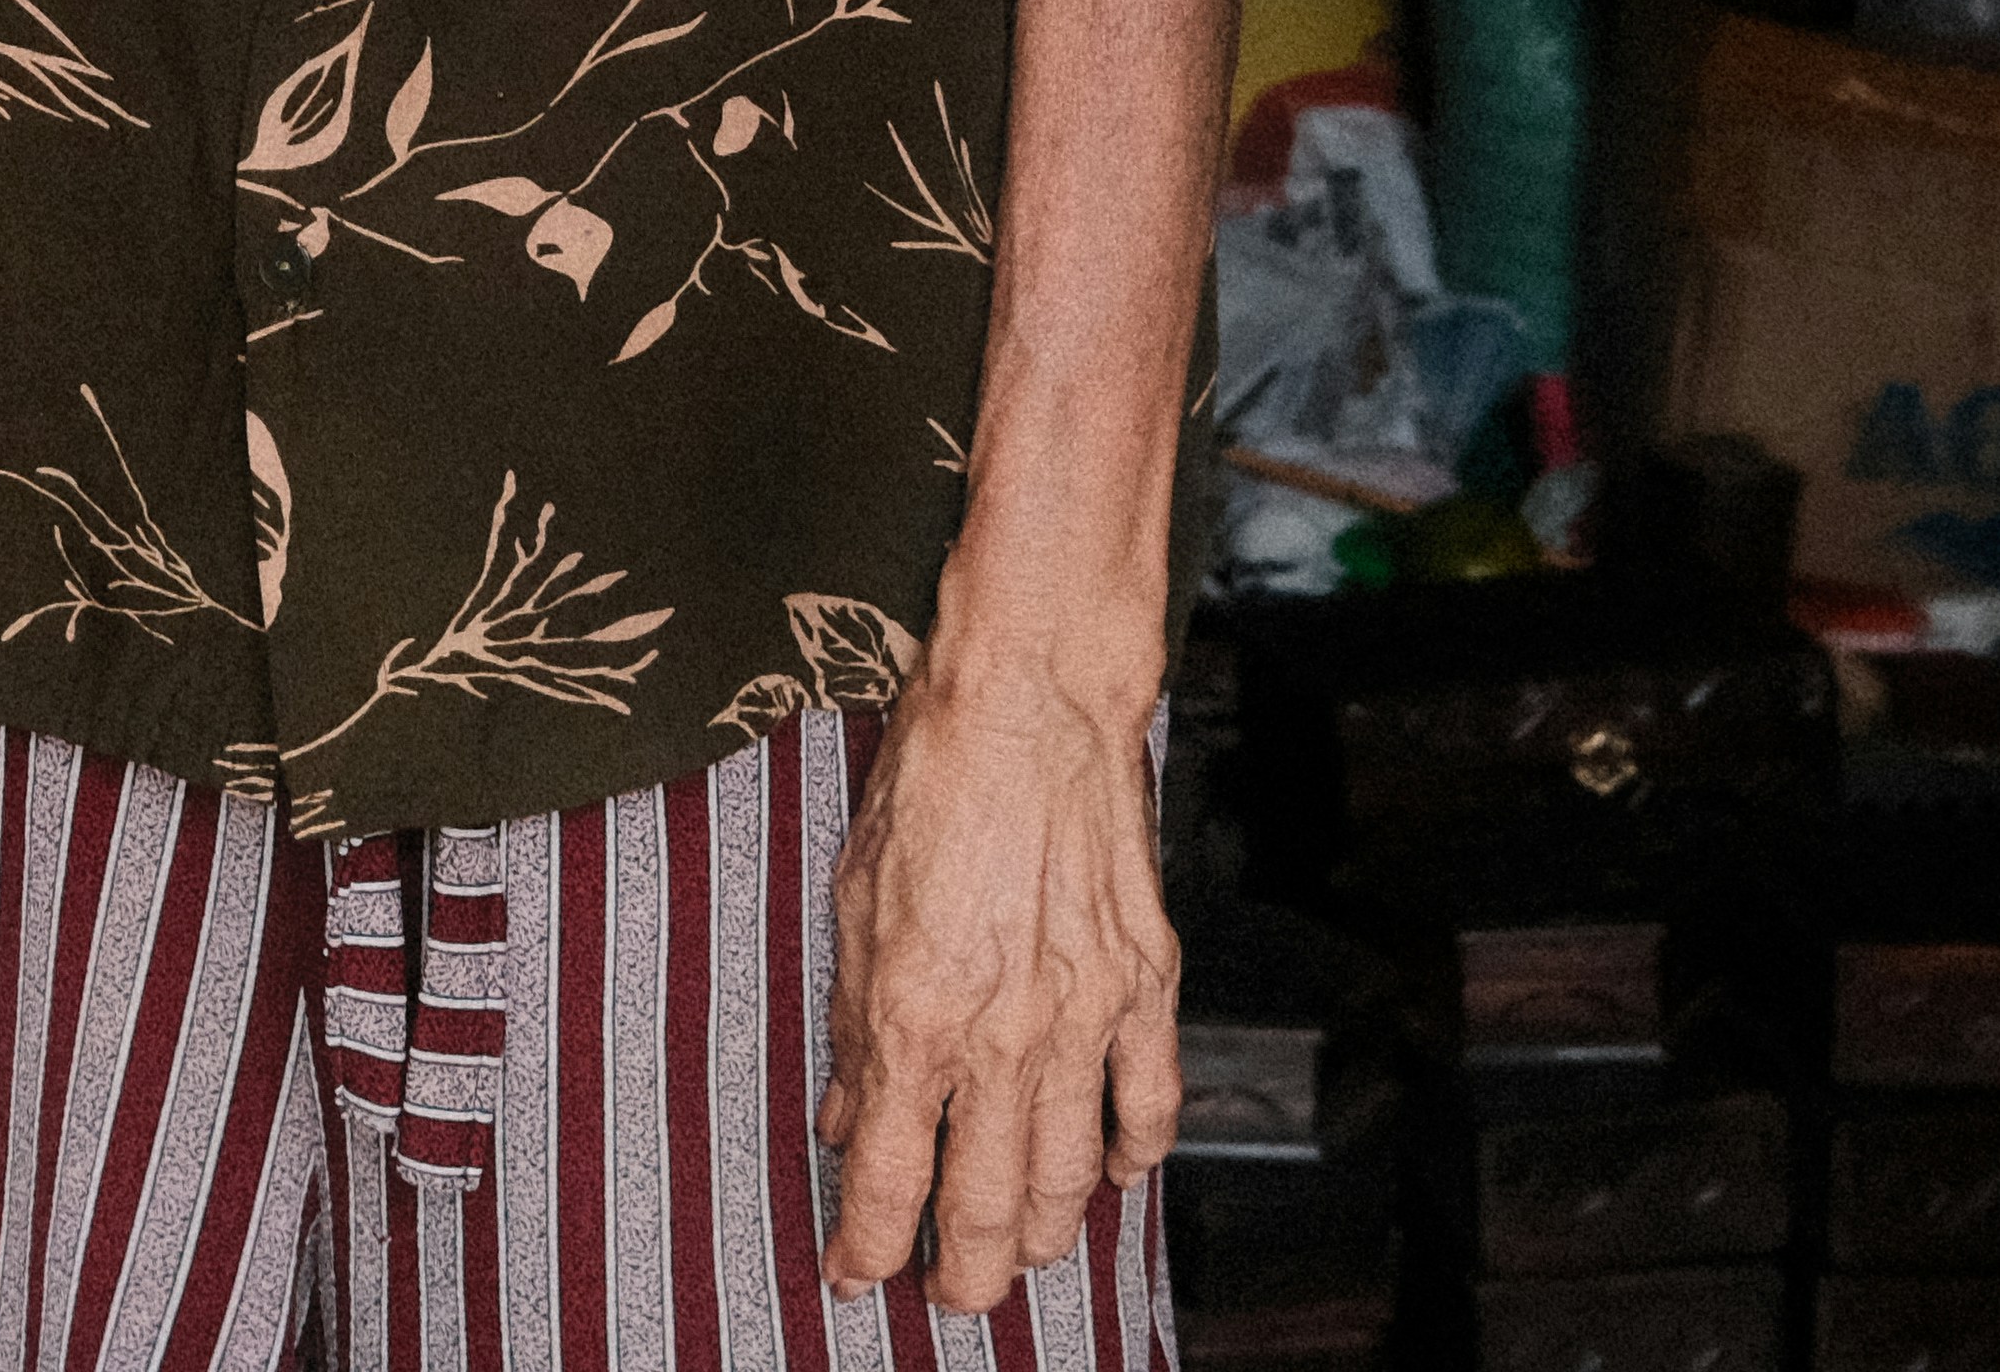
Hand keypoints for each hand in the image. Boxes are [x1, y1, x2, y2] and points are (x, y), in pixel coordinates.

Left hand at [814, 682, 1177, 1311]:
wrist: (1029, 705)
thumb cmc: (930, 785)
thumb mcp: (853, 907)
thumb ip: (855, 1027)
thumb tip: (849, 1115)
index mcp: (916, 1019)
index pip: (891, 1181)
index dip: (869, 1249)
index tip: (855, 1277)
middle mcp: (1005, 1037)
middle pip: (986, 1207)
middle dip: (964, 1275)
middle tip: (948, 1295)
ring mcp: (1086, 1017)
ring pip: (1070, 1177)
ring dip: (1042, 1233)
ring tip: (1019, 1255)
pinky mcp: (1146, 984)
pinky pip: (1150, 1103)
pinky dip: (1133, 1155)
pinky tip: (1113, 1175)